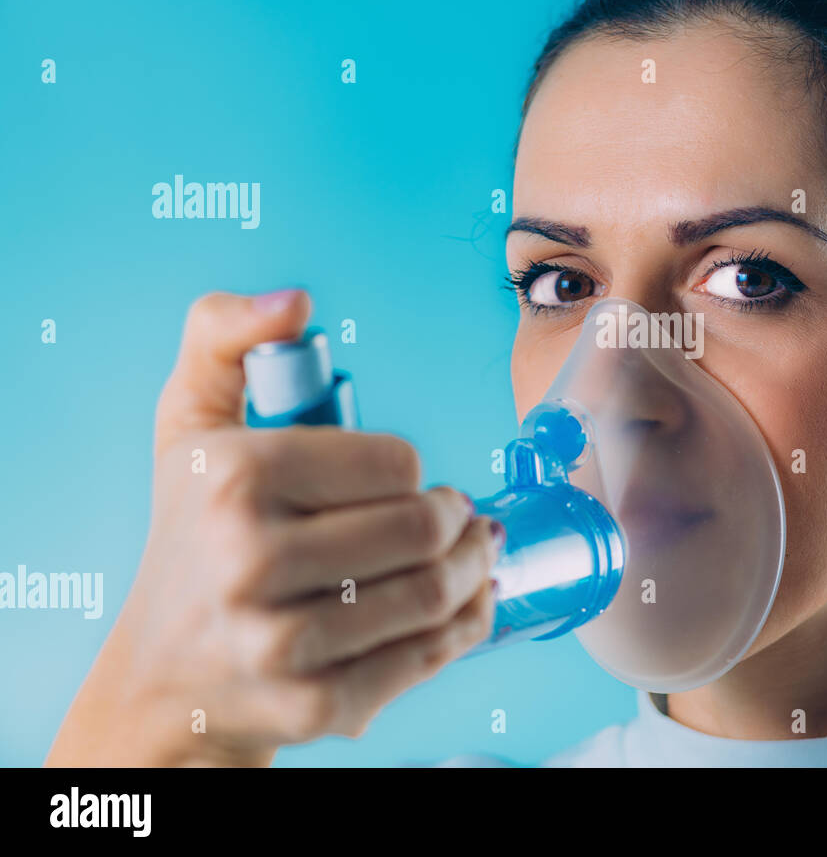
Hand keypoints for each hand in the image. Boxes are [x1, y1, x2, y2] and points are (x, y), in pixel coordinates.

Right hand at [46, 290, 497, 765]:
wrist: (167, 679)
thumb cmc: (192, 538)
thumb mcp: (188, 425)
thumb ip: (224, 337)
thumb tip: (294, 303)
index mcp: (233, 480)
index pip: (396, 460)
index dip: (413, 467)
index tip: (406, 478)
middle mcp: (250, 563)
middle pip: (424, 527)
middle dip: (459, 518)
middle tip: (459, 517)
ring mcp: (283, 643)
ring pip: (435, 592)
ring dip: (476, 568)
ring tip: (473, 553)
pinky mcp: (318, 706)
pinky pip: (429, 656)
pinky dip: (469, 624)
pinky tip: (469, 603)